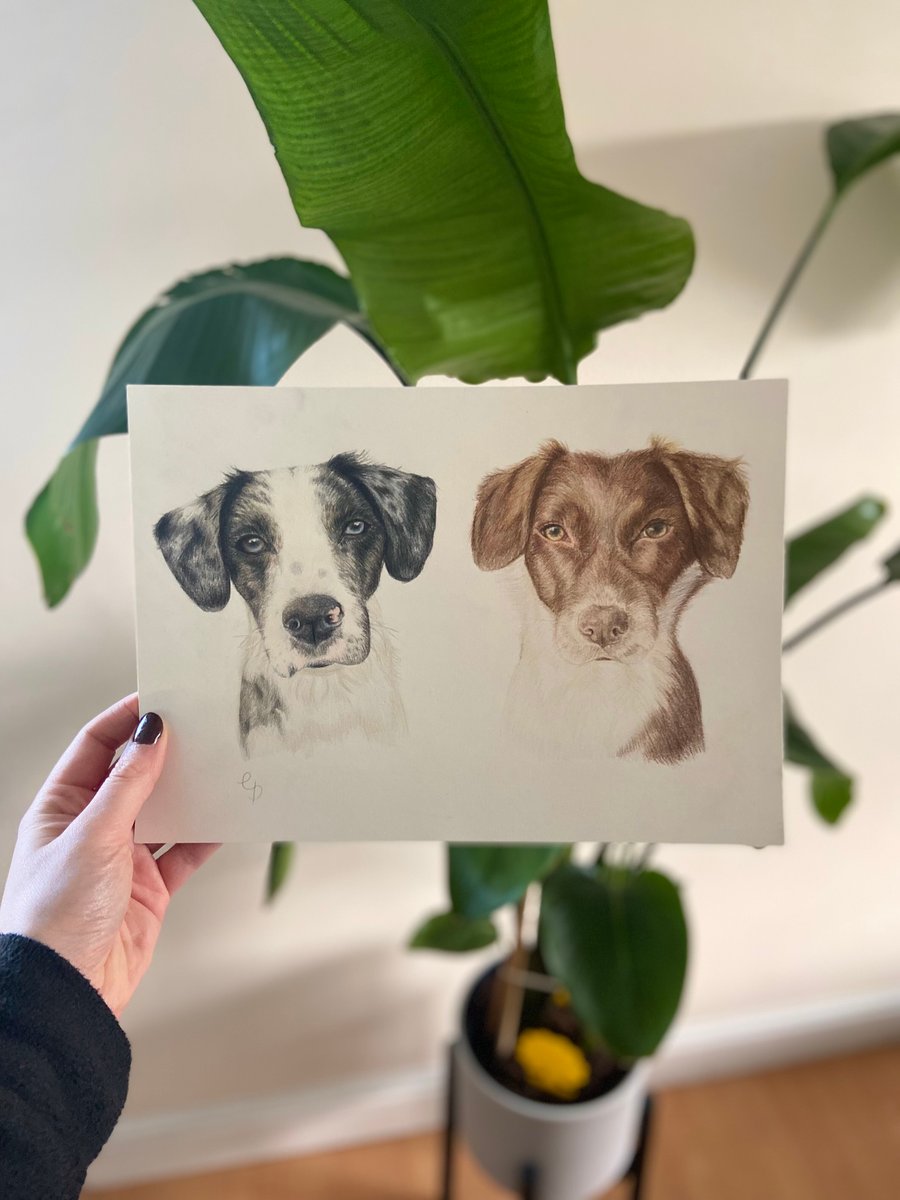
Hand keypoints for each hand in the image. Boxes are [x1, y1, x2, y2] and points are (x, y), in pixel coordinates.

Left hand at [0, 695, 218, 1016]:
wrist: (67, 992)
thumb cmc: (56, 915)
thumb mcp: (93, 836)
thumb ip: (128, 784)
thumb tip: (151, 731)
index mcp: (61, 808)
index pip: (96, 747)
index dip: (128, 719)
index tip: (165, 697)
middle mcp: (91, 828)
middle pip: (135, 776)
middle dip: (167, 753)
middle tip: (204, 727)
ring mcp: (122, 859)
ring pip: (164, 812)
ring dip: (190, 793)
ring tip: (223, 766)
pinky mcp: (149, 889)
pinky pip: (184, 852)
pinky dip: (207, 836)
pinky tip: (228, 819)